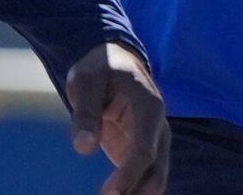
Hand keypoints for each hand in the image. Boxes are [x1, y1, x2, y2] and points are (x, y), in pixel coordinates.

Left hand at [66, 42, 168, 194]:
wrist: (114, 61)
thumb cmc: (100, 68)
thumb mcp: (86, 81)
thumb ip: (86, 113)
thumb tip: (84, 148)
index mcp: (149, 108)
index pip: (145, 151)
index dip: (129, 175)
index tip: (109, 194)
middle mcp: (158, 129)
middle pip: (157, 172)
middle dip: (136, 194)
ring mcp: (154, 142)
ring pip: (155, 180)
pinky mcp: (143, 152)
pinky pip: (144, 179)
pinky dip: (132, 192)